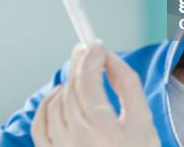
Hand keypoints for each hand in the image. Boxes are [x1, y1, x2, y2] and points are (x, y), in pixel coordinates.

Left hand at [32, 43, 160, 146]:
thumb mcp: (143, 121)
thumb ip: (127, 84)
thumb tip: (109, 57)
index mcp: (103, 130)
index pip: (87, 80)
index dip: (90, 57)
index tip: (96, 45)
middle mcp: (77, 140)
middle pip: (71, 87)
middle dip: (80, 64)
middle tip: (88, 51)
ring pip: (56, 101)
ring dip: (68, 84)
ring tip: (83, 80)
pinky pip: (40, 122)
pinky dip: (49, 104)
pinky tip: (62, 98)